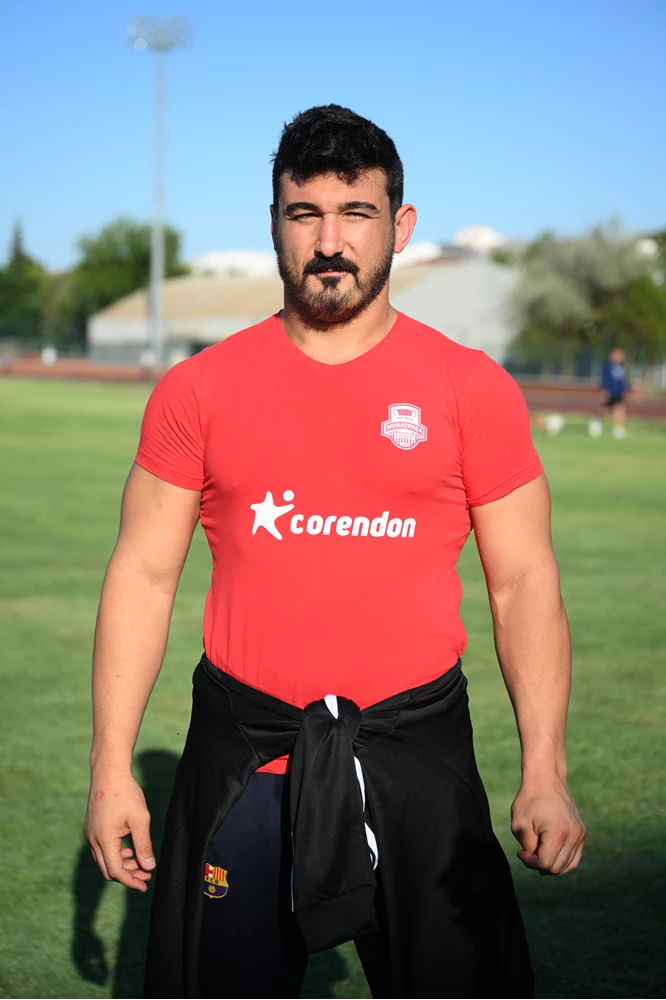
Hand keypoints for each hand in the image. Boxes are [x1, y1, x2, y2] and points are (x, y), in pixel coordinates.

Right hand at [85, 769, 154, 891]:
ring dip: (121, 865)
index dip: (131, 881)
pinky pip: (101, 850)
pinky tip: (129, 850)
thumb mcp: (140, 819)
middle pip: (108, 869)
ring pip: (104, 860)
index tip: (145, 885)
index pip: (116, 871)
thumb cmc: (126, 793)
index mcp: (104, 839)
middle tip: (146, 876)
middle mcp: (93, 840)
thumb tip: (149, 866)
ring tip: (141, 864)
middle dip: (127, 876)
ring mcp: (90, 834)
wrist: (108, 772)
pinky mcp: (92, 828)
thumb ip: (143, 844)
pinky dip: (115, 855)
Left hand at [511, 773, 584, 875]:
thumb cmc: (529, 800)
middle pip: (557, 868)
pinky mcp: (581, 832)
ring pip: (568, 866)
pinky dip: (562, 861)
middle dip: (540, 864)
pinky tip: (548, 852)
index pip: (545, 864)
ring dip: (551, 865)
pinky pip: (574, 857)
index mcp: (558, 832)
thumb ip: (529, 848)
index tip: (521, 851)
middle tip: (527, 851)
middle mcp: (574, 835)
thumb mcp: (519, 825)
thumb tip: (539, 863)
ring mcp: (580, 834)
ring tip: (538, 852)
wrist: (546, 778)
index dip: (530, 863)